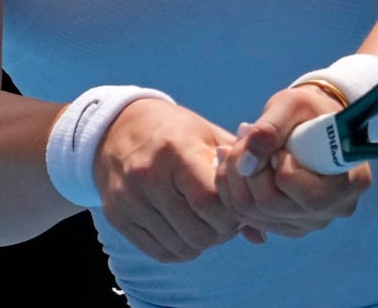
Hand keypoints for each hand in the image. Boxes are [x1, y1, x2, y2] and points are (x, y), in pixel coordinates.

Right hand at [93, 97, 246, 261]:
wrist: (118, 126)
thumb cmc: (175, 131)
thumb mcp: (209, 137)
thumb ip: (238, 177)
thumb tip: (260, 235)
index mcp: (176, 149)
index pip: (210, 200)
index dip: (232, 211)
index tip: (239, 205)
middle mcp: (148, 175)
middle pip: (198, 230)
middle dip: (221, 231)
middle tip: (226, 218)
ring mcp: (129, 198)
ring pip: (181, 246)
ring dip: (202, 241)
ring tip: (206, 221)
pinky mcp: (117, 215)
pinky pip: (160, 251)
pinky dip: (180, 248)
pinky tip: (186, 228)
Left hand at [214, 84, 371, 240]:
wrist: (312, 122)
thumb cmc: (309, 110)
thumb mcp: (292, 104)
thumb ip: (270, 128)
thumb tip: (246, 162)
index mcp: (352, 182)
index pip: (310, 196)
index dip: (280, 169)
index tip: (277, 143)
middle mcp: (335, 209)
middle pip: (274, 206)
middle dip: (249, 170)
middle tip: (243, 136)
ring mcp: (310, 222)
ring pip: (256, 215)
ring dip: (236, 179)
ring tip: (237, 146)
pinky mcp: (288, 225)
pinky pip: (249, 218)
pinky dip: (235, 191)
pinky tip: (238, 164)